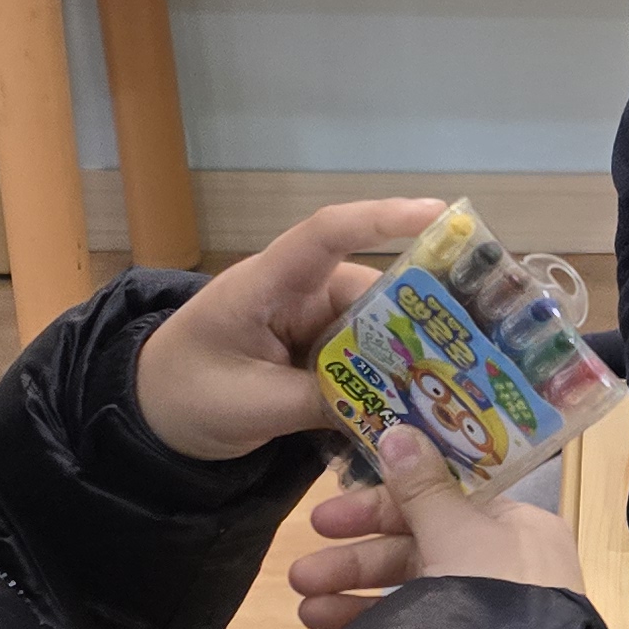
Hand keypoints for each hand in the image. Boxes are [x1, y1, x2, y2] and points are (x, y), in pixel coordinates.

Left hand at [130, 195, 446, 462]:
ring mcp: (308, 323)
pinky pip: (363, 358)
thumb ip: (319, 403)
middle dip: (422, 314)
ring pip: (375, 330)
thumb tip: (391, 410)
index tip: (438, 213)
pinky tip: (422, 405)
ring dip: (409, 356)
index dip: (381, 219)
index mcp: (266, 284)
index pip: (326, 234)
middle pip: (372, 292)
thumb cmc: (184, 394)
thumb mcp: (250, 405)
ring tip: (461, 383)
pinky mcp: (315, 352)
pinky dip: (388, 379)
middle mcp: (296, 293)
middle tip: (480, 342)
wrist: (148, 415)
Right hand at [289, 425, 579, 628]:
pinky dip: (370, 626)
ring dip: (352, 595)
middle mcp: (506, 566)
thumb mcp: (458, 532)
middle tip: (299, 573)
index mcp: (518, 526)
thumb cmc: (496, 595)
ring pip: (410, 592)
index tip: (324, 518)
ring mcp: (488, 613)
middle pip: (417, 547)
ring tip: (303, 608)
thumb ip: (422, 488)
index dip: (379, 506)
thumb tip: (396, 431)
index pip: (440, 501)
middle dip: (354, 560)